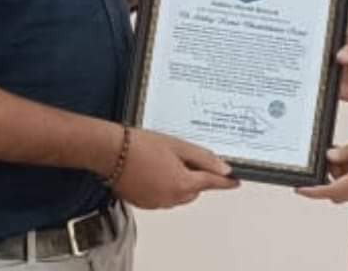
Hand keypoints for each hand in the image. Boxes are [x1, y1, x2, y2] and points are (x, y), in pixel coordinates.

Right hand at [112, 127, 238, 208]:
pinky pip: (163, 196)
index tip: (236, 181)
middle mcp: (171, 198)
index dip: (225, 181)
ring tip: (165, 158)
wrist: (112, 152)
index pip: (211, 183)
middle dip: (196, 176)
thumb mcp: (178, 145)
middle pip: (195, 189)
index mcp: (183, 184)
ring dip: (180, 181)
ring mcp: (157, 203)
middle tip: (186, 156)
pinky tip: (154, 168)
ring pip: (180, 194)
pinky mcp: (145, 203)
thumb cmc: (142, 145)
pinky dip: (165, 185)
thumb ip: (203, 158)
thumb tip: (223, 169)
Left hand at [296, 125, 347, 203]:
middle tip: (318, 163)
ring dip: (337, 175)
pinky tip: (346, 154)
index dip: (315, 191)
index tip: (299, 188)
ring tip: (333, 152)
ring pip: (347, 187)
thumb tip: (330, 156)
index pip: (333, 190)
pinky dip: (347, 171)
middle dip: (325, 181)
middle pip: (338, 193)